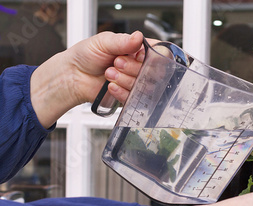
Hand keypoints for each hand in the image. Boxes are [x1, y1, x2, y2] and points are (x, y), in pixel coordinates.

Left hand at [30, 31, 144, 127]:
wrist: (73, 76)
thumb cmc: (86, 55)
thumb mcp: (103, 42)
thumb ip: (123, 41)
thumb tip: (138, 37)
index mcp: (136, 49)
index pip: (158, 53)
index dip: (150, 56)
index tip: (137, 55)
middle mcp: (138, 66)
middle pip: (151, 71)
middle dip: (132, 68)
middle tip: (116, 63)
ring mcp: (134, 82)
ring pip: (143, 85)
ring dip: (124, 79)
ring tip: (109, 73)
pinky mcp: (129, 96)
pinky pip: (133, 98)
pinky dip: (121, 92)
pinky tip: (110, 86)